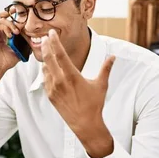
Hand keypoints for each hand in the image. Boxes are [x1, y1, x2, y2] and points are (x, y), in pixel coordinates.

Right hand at [0, 11, 21, 90]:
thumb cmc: (5, 61)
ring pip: (2, 19)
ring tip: (16, 32)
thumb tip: (33, 38)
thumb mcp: (18, 50)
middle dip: (12, 12)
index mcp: (3, 34)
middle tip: (20, 13)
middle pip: (3, 16)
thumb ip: (23, 43)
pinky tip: (10, 35)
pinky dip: (6, 27)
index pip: (9, 21)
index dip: (16, 17)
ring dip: (11, 24)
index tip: (24, 15)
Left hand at [42, 29, 115, 157]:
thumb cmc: (94, 104)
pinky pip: (45, 79)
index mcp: (72, 76)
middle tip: (46, 38)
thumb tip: (113, 56)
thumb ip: (106, 68)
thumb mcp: (101, 85)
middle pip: (48, 59)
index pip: (60, 54)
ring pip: (45, 69)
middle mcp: (60, 81)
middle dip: (46, 46)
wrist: (85, 124)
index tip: (51, 33)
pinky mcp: (50, 96)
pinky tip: (49, 68)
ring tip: (48, 51)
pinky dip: (46, 72)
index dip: (54, 42)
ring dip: (46, 59)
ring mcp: (53, 89)